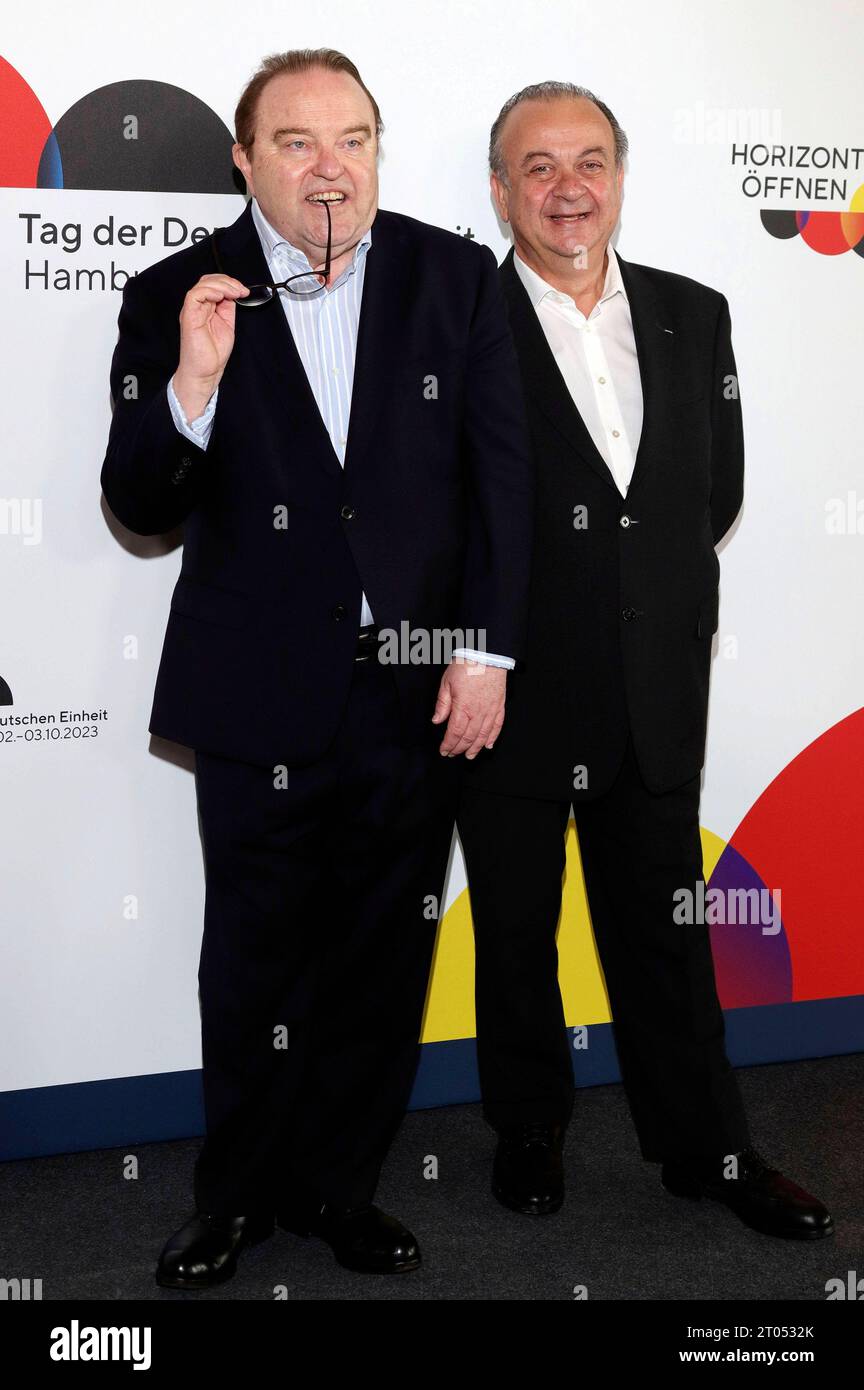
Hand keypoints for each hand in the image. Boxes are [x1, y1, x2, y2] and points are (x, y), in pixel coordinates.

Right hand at [173, 273, 248, 418]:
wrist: (205, 372)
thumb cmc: (212, 354)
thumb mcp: (227, 324)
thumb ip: (228, 308)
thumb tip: (234, 294)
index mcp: (206, 308)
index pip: (213, 285)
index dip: (229, 283)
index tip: (243, 290)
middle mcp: (198, 307)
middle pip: (207, 281)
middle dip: (227, 281)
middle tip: (240, 290)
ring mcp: (192, 311)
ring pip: (202, 285)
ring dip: (221, 285)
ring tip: (233, 294)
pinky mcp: (188, 316)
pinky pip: (194, 295)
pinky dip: (209, 291)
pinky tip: (220, 297)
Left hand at [432, 660, 506, 757]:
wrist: (487, 654)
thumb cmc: (466, 665)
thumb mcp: (446, 682)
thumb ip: (442, 704)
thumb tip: (436, 720)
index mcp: (463, 708)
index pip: (454, 733)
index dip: (449, 745)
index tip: (444, 751)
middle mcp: (478, 713)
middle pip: (468, 737)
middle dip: (459, 748)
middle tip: (453, 754)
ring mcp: (490, 710)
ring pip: (483, 735)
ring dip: (476, 748)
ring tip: (470, 755)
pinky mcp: (499, 706)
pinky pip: (497, 726)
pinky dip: (493, 737)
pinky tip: (488, 745)